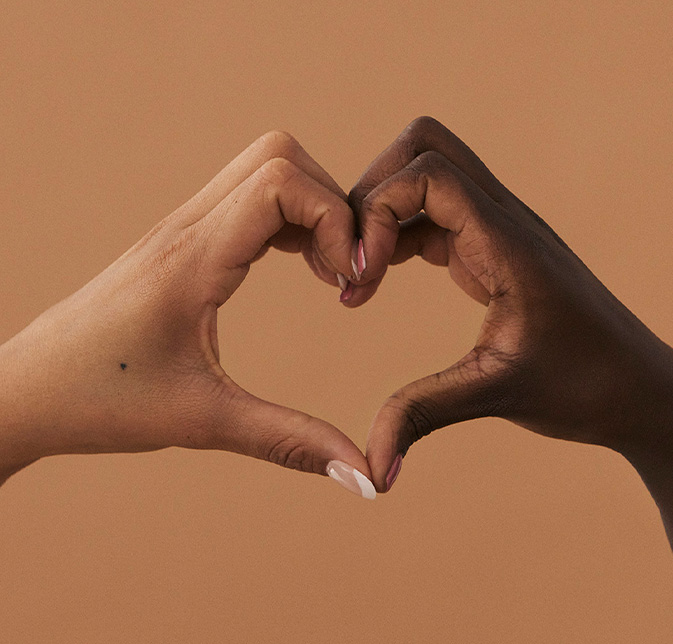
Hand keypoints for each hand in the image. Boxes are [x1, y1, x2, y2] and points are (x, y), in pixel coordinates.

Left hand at [0, 131, 373, 493]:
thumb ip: (291, 443)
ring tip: (328, 274)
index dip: (335, 221)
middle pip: (279, 157)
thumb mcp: (204, 423)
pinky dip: (289, 221)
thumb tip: (364, 477)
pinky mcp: (181, 242)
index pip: (281, 184)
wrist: (27, 391)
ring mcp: (181, 229)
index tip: (350, 281)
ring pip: (264, 170)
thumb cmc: (101, 402)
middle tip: (345, 272)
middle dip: (331, 205)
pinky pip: (248, 200)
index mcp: (192, 260)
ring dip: (311, 211)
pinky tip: (298, 268)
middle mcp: (186, 228)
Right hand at [349, 117, 672, 508]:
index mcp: (507, 241)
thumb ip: (423, 416)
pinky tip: (377, 280)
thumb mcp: (495, 394)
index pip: (428, 173)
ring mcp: (495, 229)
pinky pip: (430, 215)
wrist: (636, 387)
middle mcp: (502, 219)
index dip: (376, 211)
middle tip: (352, 256)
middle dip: (372, 189)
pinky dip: (394, 235)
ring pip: (425, 174)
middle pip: (424, 145)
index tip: (359, 277)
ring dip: (380, 211)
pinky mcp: (489, 248)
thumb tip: (372, 472)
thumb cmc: (584, 386)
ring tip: (359, 275)